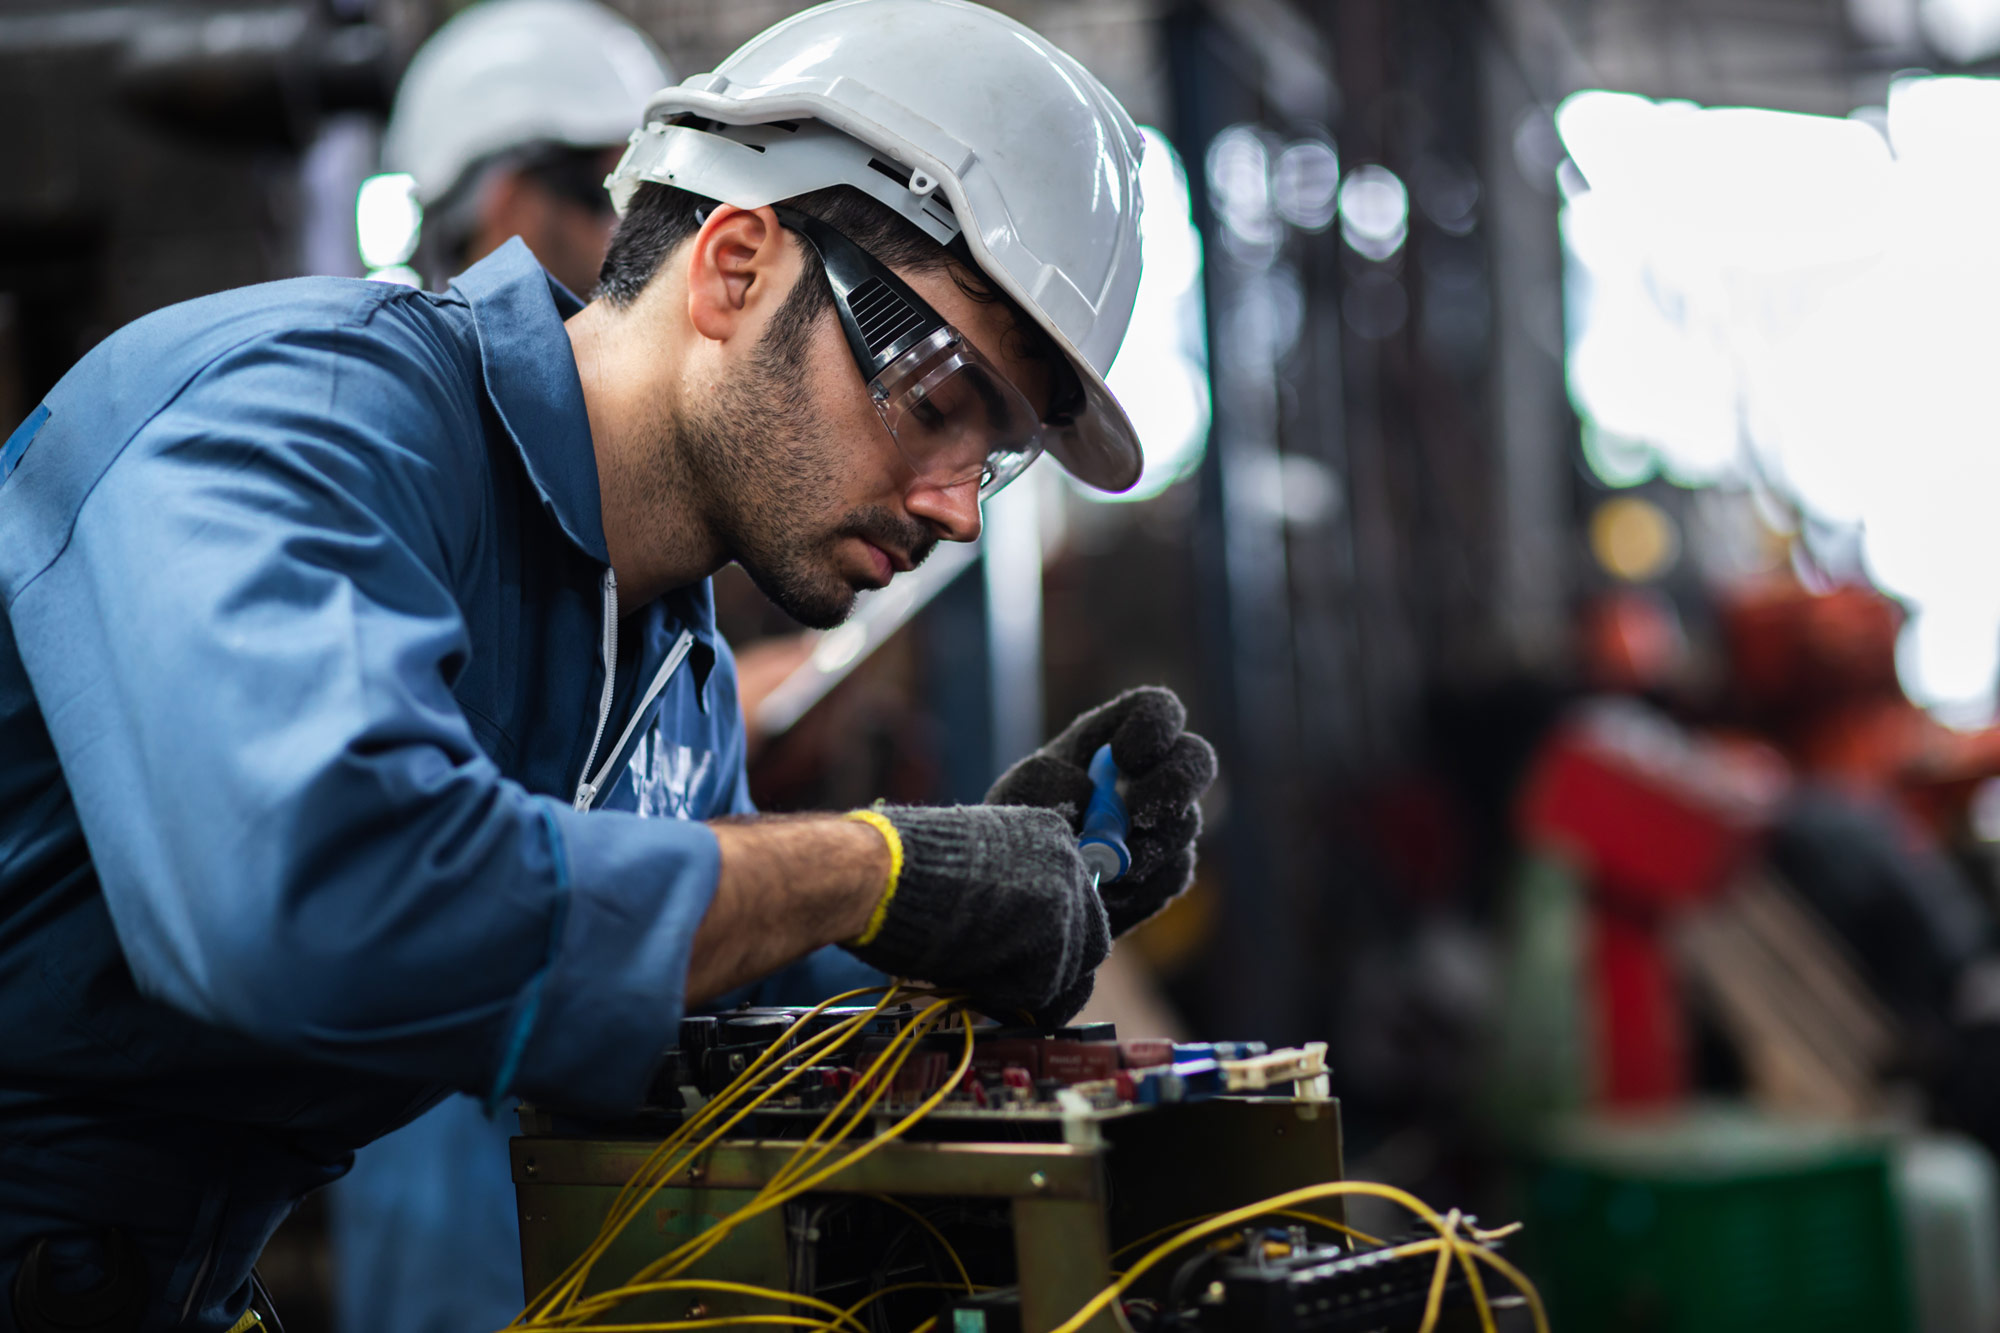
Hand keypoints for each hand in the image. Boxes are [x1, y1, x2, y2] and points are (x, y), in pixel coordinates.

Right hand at [843, 804, 1109, 1026]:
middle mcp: (1068, 860)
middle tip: (1011, 987)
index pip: (1074, 900)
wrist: (883, 874)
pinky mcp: (1056, 941)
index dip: (1048, 937)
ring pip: (1069, 970)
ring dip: (1026, 986)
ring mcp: (1067, 900)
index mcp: (1047, 833)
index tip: (1020, 956)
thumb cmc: (904, 868)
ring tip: (977, 980)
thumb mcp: (970, 864)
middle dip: (1053, 969)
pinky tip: (972, 980)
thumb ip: (1007, 890)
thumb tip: (1012, 937)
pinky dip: (1008, 997)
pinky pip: (1043, 990)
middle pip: (1089, 938)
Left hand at [986, 686, 1215, 935]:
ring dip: (1143, 850)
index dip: (1155, 727)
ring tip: (1095, 869)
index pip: (1158, 711)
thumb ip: (1044, 780)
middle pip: (1196, 760)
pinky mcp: (1169, 867)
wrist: (1026, 887)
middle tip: (1137, 817)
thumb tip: (1087, 792)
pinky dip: (1140, 887)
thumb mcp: (1016, 793)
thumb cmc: (1020, 824)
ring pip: (1184, 825)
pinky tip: (1104, 894)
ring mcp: (1167, 822)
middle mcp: (1151, 774)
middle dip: (1174, 787)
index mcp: (1114, 739)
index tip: (1125, 757)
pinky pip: (1174, 873)